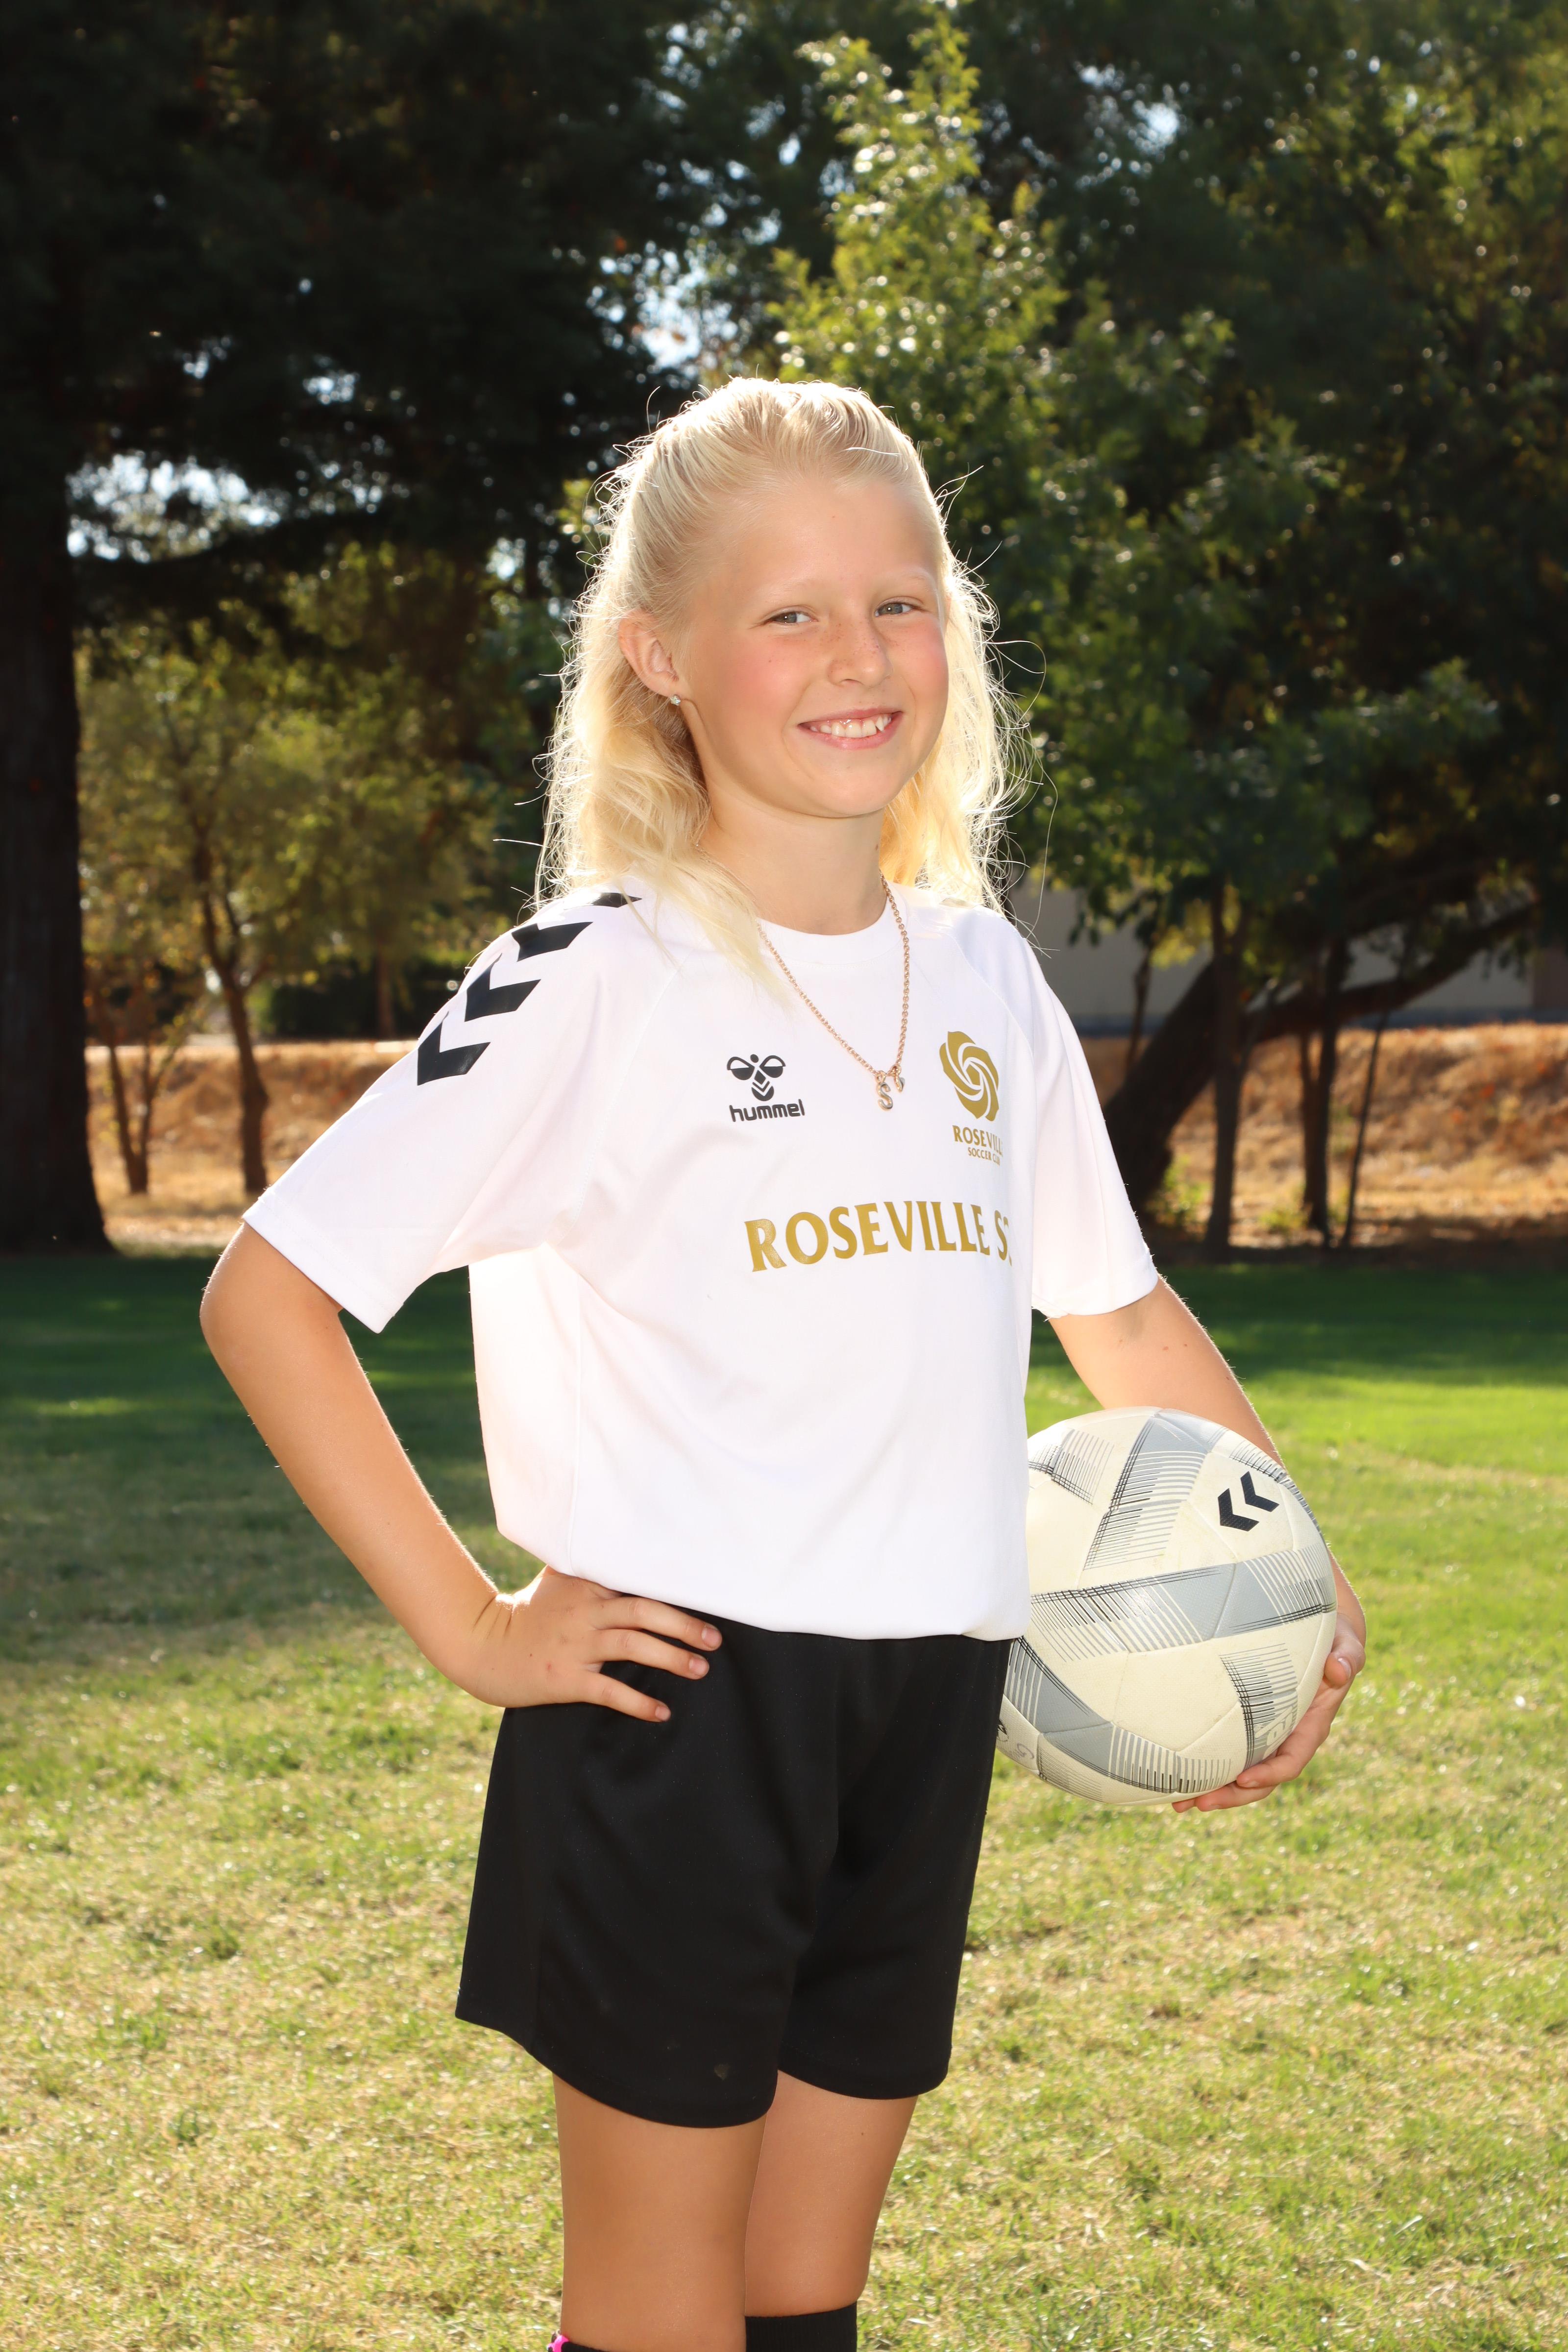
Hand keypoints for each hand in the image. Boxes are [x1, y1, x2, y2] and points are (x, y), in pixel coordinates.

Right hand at [461, 1566, 721, 1720]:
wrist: (482, 1646)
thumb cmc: (526, 1613)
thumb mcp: (555, 1580)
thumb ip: (588, 1565)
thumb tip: (619, 1541)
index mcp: (586, 1586)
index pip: (637, 1581)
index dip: (672, 1589)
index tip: (706, 1595)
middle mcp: (584, 1612)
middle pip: (642, 1611)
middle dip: (683, 1624)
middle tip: (714, 1639)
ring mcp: (574, 1646)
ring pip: (632, 1646)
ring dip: (671, 1658)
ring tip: (700, 1670)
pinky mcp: (564, 1678)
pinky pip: (608, 1690)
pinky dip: (637, 1702)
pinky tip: (662, 1712)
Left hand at [1172, 1557, 1366, 1813]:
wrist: (1319, 1632)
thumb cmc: (1332, 1636)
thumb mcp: (1344, 1643)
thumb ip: (1346, 1657)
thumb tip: (1338, 1670)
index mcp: (1311, 1726)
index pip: (1292, 1760)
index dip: (1269, 1775)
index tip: (1243, 1779)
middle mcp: (1287, 1737)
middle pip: (1261, 1779)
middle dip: (1232, 1795)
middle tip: (1199, 1803)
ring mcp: (1265, 1734)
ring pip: (1240, 1772)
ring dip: (1212, 1790)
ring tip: (1178, 1803)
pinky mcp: (1246, 1725)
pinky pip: (1226, 1751)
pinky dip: (1203, 1765)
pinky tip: (1172, 1774)